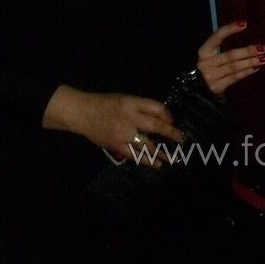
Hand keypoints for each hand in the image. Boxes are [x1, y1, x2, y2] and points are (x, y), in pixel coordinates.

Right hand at [43, 86, 181, 165]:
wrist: (83, 113)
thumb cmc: (106, 104)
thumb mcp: (126, 99)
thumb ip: (142, 107)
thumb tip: (161, 118)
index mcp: (133, 103)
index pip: (158, 108)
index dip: (168, 116)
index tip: (172, 122)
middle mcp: (130, 118)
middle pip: (156, 126)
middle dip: (171, 133)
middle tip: (181, 139)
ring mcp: (123, 134)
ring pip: (147, 144)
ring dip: (162, 152)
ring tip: (173, 158)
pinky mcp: (116, 146)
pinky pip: (135, 155)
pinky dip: (147, 160)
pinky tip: (157, 164)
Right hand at [197, 21, 264, 95]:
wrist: (202, 88)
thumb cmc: (213, 66)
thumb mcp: (213, 54)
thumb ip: (224, 45)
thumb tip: (245, 33)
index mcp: (204, 52)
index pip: (216, 37)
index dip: (229, 29)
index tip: (244, 24)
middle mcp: (205, 63)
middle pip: (230, 55)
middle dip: (247, 51)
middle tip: (262, 48)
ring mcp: (210, 76)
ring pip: (234, 67)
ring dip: (250, 62)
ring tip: (264, 58)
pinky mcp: (216, 87)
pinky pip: (235, 77)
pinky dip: (246, 72)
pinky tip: (256, 67)